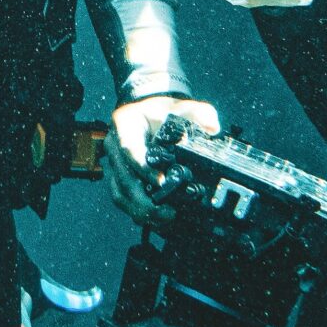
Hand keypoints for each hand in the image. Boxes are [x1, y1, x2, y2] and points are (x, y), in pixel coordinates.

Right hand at [103, 95, 219, 223]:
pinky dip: (136, 211)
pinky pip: (121, 197)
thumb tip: (212, 127)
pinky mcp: (118, 176)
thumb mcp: (182, 107)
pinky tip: (154, 219)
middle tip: (167, 212)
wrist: (150, 115)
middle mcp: (114, 144)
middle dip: (143, 199)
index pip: (130, 148)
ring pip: (119, 191)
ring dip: (139, 209)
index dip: (143, 168)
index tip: (161, 182)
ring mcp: (114, 162)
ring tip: (163, 219)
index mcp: (125, 124)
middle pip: (123, 177)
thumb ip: (198, 113)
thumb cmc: (163, 112)